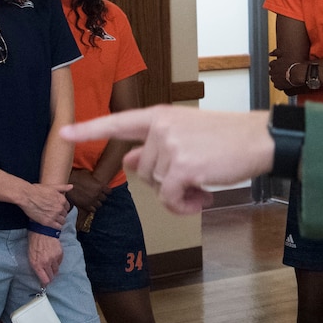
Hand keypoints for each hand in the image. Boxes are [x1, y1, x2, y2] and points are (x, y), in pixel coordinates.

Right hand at [17, 181, 71, 227]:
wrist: (27, 196)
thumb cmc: (37, 190)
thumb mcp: (52, 187)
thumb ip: (62, 187)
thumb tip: (71, 186)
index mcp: (62, 200)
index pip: (67, 207)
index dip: (63, 208)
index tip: (58, 209)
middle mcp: (60, 208)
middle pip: (65, 214)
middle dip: (61, 214)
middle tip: (55, 215)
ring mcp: (54, 215)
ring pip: (62, 221)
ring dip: (59, 221)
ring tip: (54, 220)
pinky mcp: (48, 222)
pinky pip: (57, 227)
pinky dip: (57, 227)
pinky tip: (53, 225)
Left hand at [28, 230, 61, 286]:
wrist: (42, 231)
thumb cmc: (34, 243)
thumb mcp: (31, 257)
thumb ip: (36, 267)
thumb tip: (41, 275)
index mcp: (37, 265)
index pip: (45, 280)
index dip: (45, 283)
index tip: (44, 283)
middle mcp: (46, 263)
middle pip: (52, 277)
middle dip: (49, 277)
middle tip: (47, 274)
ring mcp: (54, 259)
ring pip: (56, 270)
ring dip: (53, 269)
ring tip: (49, 264)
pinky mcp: (60, 254)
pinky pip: (59, 263)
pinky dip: (57, 262)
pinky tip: (53, 257)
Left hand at [64, 107, 272, 214]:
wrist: (260, 140)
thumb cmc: (228, 139)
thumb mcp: (186, 135)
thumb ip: (155, 146)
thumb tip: (128, 160)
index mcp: (160, 116)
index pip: (118, 123)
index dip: (89, 130)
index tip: (62, 133)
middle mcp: (161, 128)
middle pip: (144, 170)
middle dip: (166, 182)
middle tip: (195, 178)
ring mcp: (170, 146)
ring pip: (158, 186)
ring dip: (179, 195)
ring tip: (204, 185)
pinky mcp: (182, 167)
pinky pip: (170, 199)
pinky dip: (184, 206)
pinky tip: (203, 200)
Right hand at [67, 170, 108, 214]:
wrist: (66, 182)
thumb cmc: (76, 176)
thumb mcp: (87, 173)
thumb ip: (94, 178)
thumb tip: (96, 179)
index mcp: (99, 186)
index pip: (109, 191)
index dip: (106, 190)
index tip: (103, 190)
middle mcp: (97, 194)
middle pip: (104, 198)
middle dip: (101, 196)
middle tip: (96, 194)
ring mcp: (91, 201)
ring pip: (99, 205)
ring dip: (96, 202)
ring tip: (92, 199)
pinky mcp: (85, 206)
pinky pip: (93, 209)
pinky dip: (91, 207)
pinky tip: (88, 203)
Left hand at [269, 54, 297, 90]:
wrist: (298, 74)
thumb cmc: (293, 63)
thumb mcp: (284, 54)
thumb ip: (276, 52)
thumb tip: (269, 53)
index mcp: (274, 64)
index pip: (271, 64)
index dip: (276, 65)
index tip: (281, 66)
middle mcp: (272, 72)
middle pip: (271, 72)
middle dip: (275, 72)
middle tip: (282, 72)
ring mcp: (275, 79)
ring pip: (273, 79)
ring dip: (277, 78)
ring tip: (284, 78)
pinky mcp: (278, 85)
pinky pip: (277, 85)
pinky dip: (280, 84)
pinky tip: (284, 83)